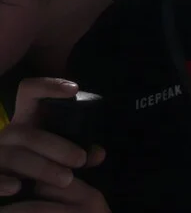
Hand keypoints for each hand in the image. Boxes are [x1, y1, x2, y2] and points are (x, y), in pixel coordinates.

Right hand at [0, 78, 107, 210]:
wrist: (12, 184)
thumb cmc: (40, 163)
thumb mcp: (57, 153)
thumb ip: (79, 151)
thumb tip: (98, 153)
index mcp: (26, 120)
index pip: (29, 92)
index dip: (48, 85)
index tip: (74, 90)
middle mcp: (8, 134)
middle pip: (28, 134)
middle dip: (57, 146)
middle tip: (81, 159)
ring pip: (14, 156)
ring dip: (42, 167)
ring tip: (67, 179)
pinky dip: (3, 182)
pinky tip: (18, 187)